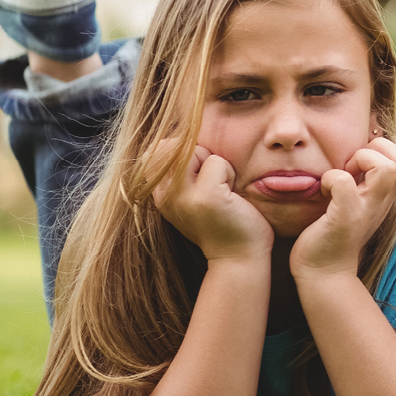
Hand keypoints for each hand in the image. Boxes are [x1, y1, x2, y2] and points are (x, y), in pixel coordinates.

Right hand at [153, 141, 271, 266]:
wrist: (239, 258)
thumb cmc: (224, 222)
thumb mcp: (192, 196)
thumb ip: (181, 172)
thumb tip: (180, 138)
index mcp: (158, 194)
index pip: (156, 149)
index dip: (183, 151)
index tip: (199, 176)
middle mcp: (164, 195)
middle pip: (173, 145)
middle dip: (200, 154)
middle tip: (214, 184)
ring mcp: (182, 196)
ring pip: (195, 150)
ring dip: (216, 165)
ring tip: (223, 192)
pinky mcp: (205, 197)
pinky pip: (217, 162)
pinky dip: (230, 174)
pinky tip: (232, 198)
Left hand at [291, 137, 395, 276]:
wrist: (323, 272)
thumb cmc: (333, 233)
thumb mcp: (357, 203)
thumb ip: (363, 182)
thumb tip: (357, 153)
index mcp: (386, 197)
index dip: (382, 152)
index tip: (357, 165)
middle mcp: (382, 202)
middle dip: (374, 151)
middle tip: (351, 167)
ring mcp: (366, 210)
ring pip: (387, 168)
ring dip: (361, 161)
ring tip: (344, 174)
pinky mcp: (345, 217)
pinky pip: (344, 182)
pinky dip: (330, 179)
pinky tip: (324, 191)